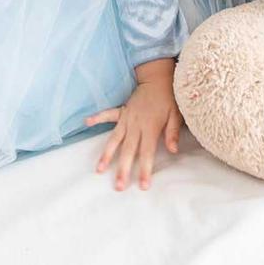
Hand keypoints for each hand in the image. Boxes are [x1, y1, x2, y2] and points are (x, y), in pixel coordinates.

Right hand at [84, 58, 181, 190]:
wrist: (158, 78)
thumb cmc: (169, 98)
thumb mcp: (176, 114)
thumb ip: (173, 132)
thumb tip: (174, 150)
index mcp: (150, 127)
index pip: (147, 152)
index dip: (145, 169)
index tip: (143, 185)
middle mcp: (136, 124)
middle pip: (128, 150)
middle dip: (123, 169)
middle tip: (118, 186)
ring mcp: (126, 118)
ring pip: (115, 139)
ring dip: (107, 154)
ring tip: (99, 169)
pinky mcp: (121, 111)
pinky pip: (108, 115)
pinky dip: (97, 118)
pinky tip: (87, 122)